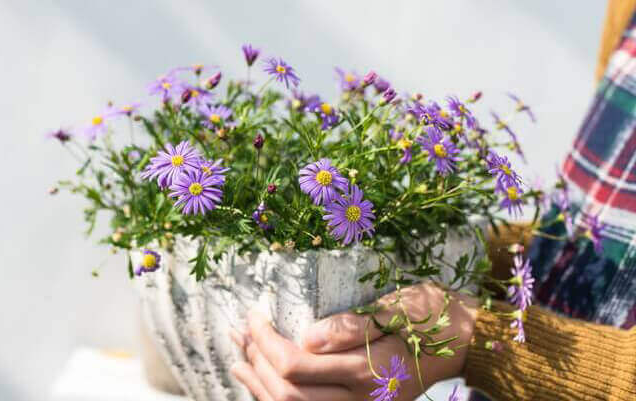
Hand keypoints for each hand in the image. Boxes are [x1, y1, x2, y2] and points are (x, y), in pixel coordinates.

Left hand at [230, 283, 477, 400]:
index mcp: (368, 371)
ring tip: (238, 359)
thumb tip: (306, 338)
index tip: (253, 316)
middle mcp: (362, 399)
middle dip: (257, 362)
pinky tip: (263, 382)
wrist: (462, 339)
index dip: (266, 342)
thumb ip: (351, 326)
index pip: (297, 365)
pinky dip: (279, 397)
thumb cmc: (428, 316)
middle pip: (288, 393)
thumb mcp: (394, 309)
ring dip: (260, 384)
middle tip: (239, 333)